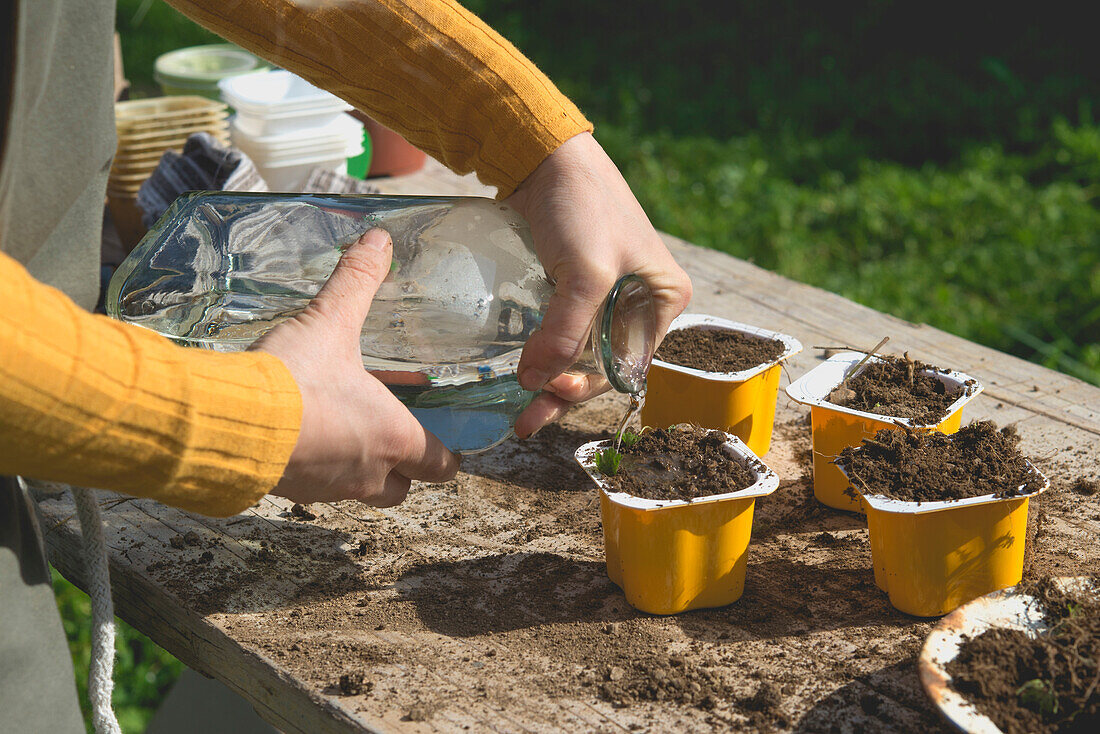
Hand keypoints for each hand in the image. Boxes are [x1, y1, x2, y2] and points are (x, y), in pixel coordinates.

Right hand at [252, 229, 459, 505]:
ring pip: (360, 491)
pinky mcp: (290, 491)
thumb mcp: (330, 320)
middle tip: (392, 436)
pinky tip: (302, 436)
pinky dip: (316, 469)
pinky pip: (316, 489)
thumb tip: (378, 241)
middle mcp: (368, 473)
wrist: (229, 420)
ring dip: (358, 468)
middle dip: (403, 470)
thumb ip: (357, 280)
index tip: (441, 441)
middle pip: (402, 490)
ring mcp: (328, 488)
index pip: (440, 466)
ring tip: (345, 430)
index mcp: (393, 437)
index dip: (445, 455)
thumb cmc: (295, 378)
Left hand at [505, 132, 691, 437]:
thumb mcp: (585, 273)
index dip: (588, 386)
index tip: (551, 395)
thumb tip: (535, 382)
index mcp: (663, 299)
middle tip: (527, 418)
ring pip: (578, 350)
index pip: (627, 364)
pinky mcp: (573, 283)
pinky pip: (561, 329)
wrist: (543, 153)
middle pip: (601, 362)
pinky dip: (542, 351)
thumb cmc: (581, 206)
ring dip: (551, 378)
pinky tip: (521, 370)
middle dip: (565, 391)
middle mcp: (640, 300)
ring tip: (519, 409)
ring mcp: (607, 292)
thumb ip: (564, 331)